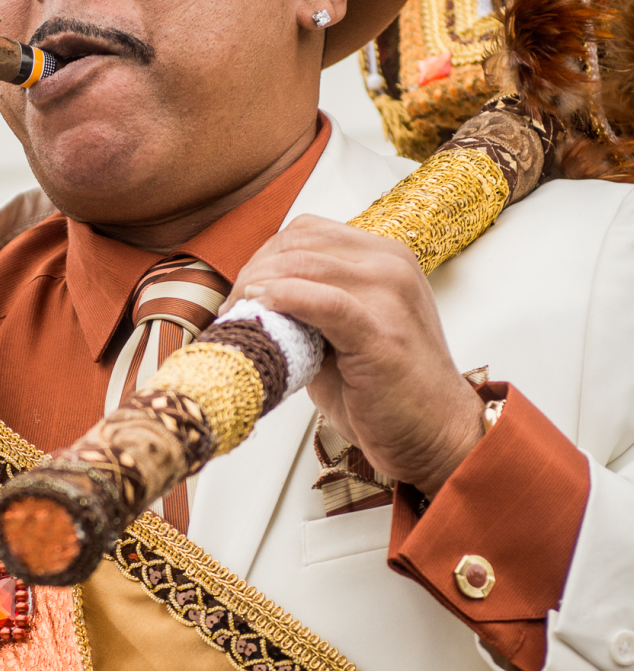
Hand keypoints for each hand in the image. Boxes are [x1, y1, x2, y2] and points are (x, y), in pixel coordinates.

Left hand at [223, 216, 483, 496]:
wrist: (437, 437)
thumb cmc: (390, 395)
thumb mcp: (344, 336)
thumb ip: (309, 309)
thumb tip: (255, 303)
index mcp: (385, 258)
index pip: (308, 233)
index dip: (265, 257)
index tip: (242, 292)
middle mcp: (390, 265)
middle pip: (298, 244)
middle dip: (254, 272)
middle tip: (232, 311)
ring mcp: (389, 293)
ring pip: (302, 265)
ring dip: (257, 289)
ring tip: (239, 322)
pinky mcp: (380, 330)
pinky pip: (321, 300)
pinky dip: (282, 299)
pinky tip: (259, 310)